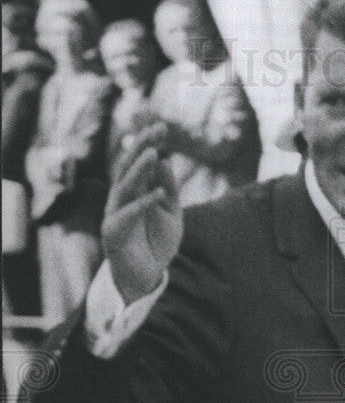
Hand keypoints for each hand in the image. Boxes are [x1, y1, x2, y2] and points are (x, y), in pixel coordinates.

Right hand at [101, 124, 181, 305]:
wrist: (147, 276)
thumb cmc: (157, 243)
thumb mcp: (171, 213)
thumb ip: (170, 190)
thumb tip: (165, 160)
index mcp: (133, 190)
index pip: (139, 162)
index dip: (148, 143)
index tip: (162, 126)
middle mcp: (121, 198)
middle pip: (128, 167)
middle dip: (140, 147)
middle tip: (156, 130)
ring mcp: (115, 213)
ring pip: (125, 186)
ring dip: (138, 170)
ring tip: (153, 153)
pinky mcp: (113, 231)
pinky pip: (128, 214)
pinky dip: (144, 203)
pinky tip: (158, 193)